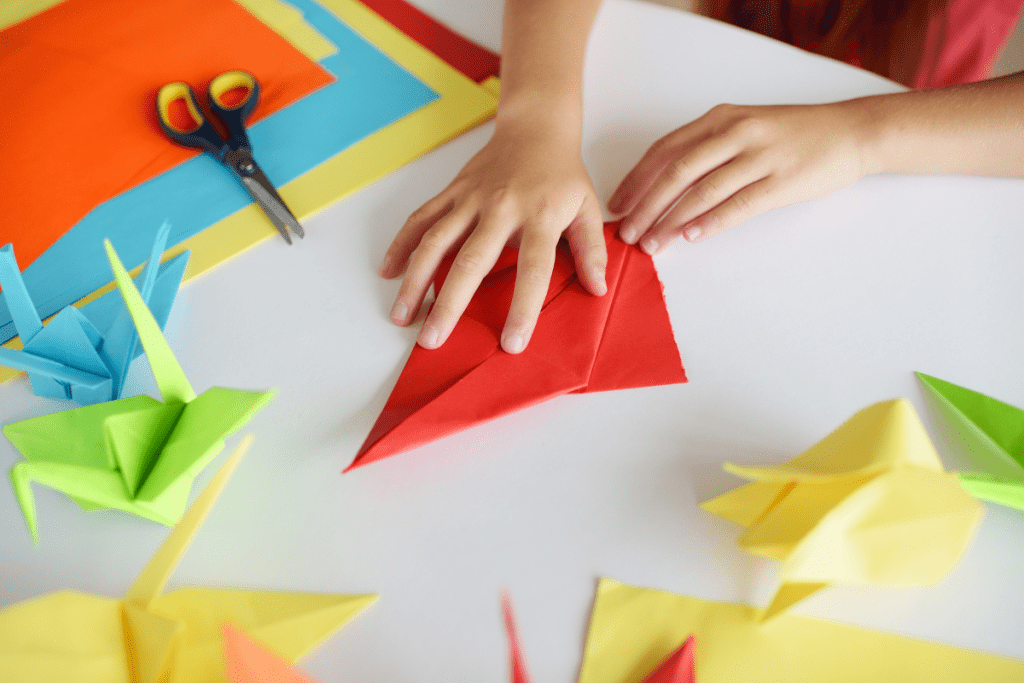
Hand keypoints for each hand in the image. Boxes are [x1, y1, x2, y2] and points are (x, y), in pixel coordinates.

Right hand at [380, 119, 606, 353]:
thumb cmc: (563, 176)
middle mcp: (502, 209)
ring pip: (435, 241)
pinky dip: (401, 244)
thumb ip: (591, 250)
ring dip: (415, 281)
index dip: (523, 308)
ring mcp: (471, 199)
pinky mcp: (452, 191)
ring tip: (402, 315)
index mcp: (540, 217)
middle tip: (432, 340)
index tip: (511, 344)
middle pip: (471, 262)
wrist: (536, 128)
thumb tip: (598, 289)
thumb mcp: (587, 209)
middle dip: (449, 304)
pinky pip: (421, 219)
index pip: (533, 270)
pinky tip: (389, 271)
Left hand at [608, 102, 868, 251]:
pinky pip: (738, 204)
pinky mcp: (781, 181)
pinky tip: (691, 237)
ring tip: (652, 243)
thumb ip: (708, 149)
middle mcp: (736, 133)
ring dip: (671, 221)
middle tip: (626, 232)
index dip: (636, 179)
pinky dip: (711, 222)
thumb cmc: (793, 134)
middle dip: (645, 205)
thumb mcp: (745, 127)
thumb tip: (664, 184)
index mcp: (721, 119)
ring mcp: (759, 156)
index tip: (617, 204)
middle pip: (676, 172)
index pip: (665, 150)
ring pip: (702, 191)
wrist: (850, 132)